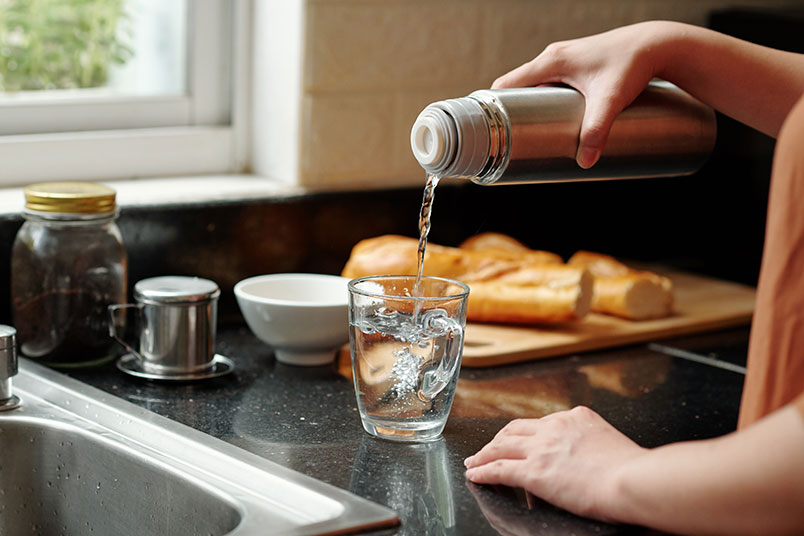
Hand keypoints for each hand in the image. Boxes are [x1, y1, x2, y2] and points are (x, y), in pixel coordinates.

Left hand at [464, 405, 645, 520]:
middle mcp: (555, 427)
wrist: (636, 481)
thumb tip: (585, 463)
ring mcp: (542, 448)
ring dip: (484, 454)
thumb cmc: (636, 472)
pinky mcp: (534, 471)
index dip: (526, 436)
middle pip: (515, 429)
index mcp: (577, 417)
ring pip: (501, 446)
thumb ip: (593, 446)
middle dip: (499, 440)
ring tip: (474, 462)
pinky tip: (476, 475)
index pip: (542, 423)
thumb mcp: (612, 444)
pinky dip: (483, 471)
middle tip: (488, 449)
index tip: (519, 443)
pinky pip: (499, 469)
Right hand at [492, 21, 668, 168]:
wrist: (657, 45)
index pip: (507, 83)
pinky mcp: (577, 64)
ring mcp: (565, 59)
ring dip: (527, 104)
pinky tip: (550, 115)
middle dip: (509, 109)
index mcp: (551, 61)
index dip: (492, 103)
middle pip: (518, 85)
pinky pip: (549, 81)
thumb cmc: (632, 66)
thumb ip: (596, 130)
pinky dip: (543, 97)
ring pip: (535, 83)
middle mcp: (554, 56)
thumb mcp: (610, 101)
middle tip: (507, 136)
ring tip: (526, 131)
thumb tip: (586, 161)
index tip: (486, 125)